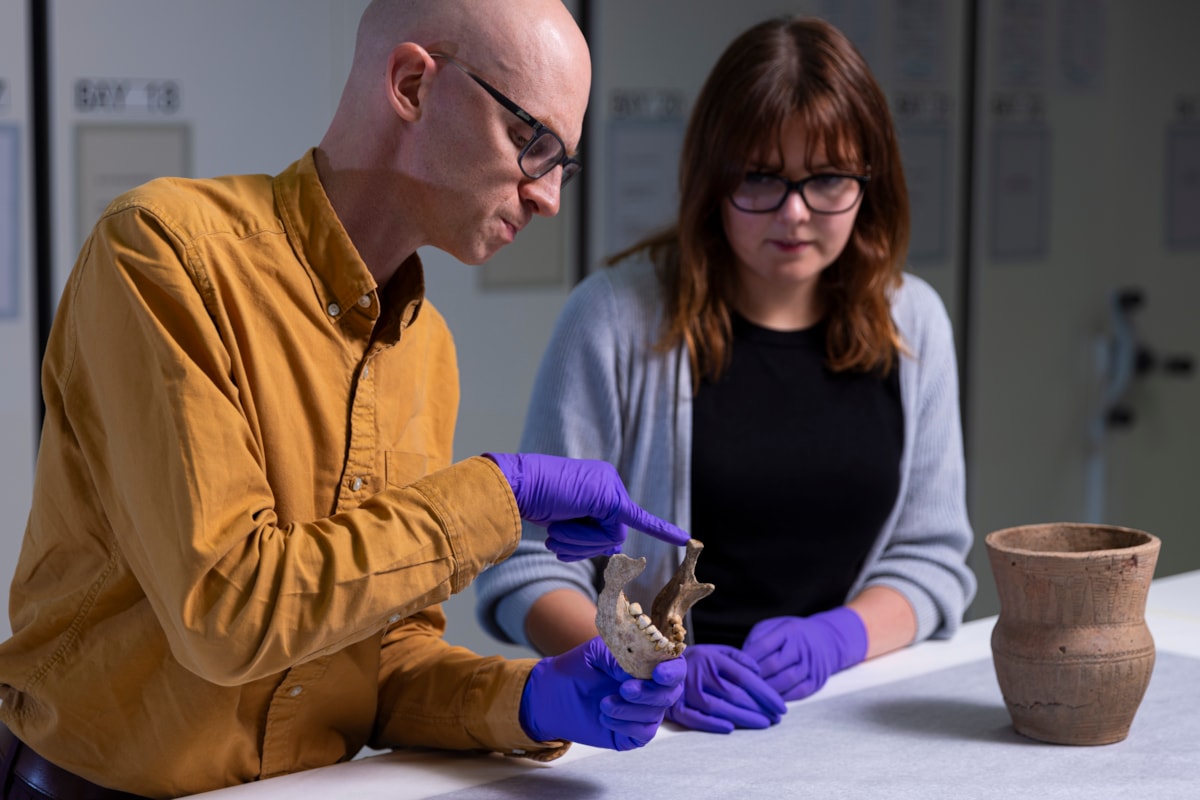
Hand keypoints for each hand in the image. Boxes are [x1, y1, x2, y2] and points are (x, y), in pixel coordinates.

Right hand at [485, 453, 688, 560]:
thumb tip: (611, 547)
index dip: (588, 538)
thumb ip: (586, 528)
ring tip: (557, 528)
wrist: (516, 488)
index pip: (605, 522)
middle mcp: (609, 482)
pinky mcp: (609, 499)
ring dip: (581, 542)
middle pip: (610, 534)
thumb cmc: (531, 501)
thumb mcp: (562, 516)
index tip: (572, 533)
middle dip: (583, 544)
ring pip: (610, 538)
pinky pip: (639, 520)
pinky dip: (661, 530)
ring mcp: (611, 488)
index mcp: (598, 483)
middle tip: (557, 535)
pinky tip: (684, 538)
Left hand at [519, 635, 685, 750]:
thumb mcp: (594, 652)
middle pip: (671, 693)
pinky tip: (605, 717)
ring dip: (631, 709)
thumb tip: (636, 671)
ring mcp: (643, 711)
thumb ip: (618, 656)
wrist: (551, 696)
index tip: (658, 673)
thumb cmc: (575, 668)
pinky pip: (644, 732)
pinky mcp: (633, 733)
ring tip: (604, 703)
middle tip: (625, 689)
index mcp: (646, 663)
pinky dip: (626, 725)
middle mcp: (650, 687)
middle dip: (650, 693)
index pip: (674, 666)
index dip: (672, 670)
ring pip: (656, 714)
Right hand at [665, 644, 786, 733]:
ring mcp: (686, 691)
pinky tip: (731, 728)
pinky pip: (696, 718)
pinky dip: (713, 724)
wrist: (658, 666)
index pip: (745, 677)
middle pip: (735, 694)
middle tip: (776, 718)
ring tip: (763, 724)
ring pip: (719, 708)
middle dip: (760, 708)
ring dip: (744, 718)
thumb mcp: (716, 651)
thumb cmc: (696, 661)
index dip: (766, 693)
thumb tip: (759, 671)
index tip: (781, 706)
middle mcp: (700, 674)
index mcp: (712, 658)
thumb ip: (739, 658)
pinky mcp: (676, 708)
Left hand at [741, 607, 867, 700]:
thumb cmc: (792, 635)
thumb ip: (757, 639)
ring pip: (786, 681)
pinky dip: (782, 698)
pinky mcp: (817, 681)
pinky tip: (769, 699)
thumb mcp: (774, 627)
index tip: (735, 667)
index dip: (747, 659)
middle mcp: (802, 647)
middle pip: (774, 665)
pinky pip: (798, 693)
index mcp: (789, 630)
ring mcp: (811, 665)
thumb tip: (741, 660)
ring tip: (752, 693)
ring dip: (766, 689)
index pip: (764, 645)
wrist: (827, 640)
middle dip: (755, 676)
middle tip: (740, 684)